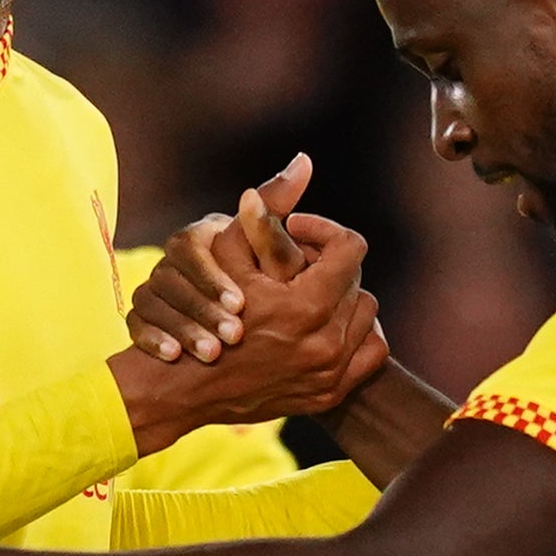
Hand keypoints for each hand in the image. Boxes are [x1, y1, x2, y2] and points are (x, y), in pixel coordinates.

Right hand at [115, 167, 387, 448]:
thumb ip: (265, 210)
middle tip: (298, 266)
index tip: (296, 232)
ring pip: (367, 317)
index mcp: (307, 305)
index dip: (323, 231)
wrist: (185, 387)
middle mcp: (326, 343)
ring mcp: (331, 373)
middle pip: (357, 282)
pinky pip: (370, 354)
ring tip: (311, 293)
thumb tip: (303, 162)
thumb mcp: (226, 254)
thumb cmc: (201, 312)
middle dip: (329, 267)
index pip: (350, 248)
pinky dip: (355, 335)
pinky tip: (327, 324)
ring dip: (343, 300)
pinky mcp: (330, 394)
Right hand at [128, 159, 319, 364]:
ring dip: (183, 327)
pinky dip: (153, 340)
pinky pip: (134, 325)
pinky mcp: (137, 317)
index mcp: (190, 238)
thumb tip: (305, 160)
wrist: (208, 313)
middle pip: (172, 280)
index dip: (214, 277)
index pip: (191, 248)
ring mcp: (147, 289)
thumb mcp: (258, 236)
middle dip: (204, 308)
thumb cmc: (241, 266)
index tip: (242, 302)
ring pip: (152, 303)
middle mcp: (163, 261)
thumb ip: (276, 203)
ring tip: (212, 352)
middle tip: (234, 333)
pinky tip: (175, 357)